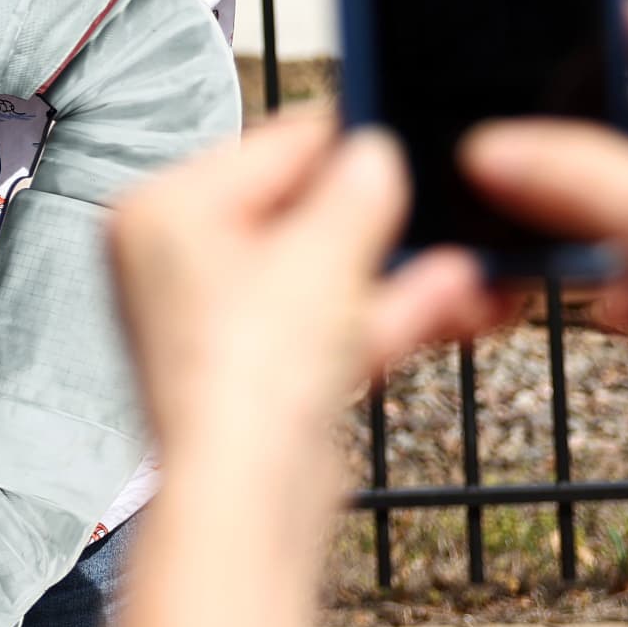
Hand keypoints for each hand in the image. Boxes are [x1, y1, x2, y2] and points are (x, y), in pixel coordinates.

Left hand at [110, 114, 503, 524]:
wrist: (246, 499)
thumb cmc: (249, 374)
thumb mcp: (325, 253)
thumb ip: (357, 190)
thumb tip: (374, 152)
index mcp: (161, 211)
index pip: (268, 146)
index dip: (347, 138)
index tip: (402, 127)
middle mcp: (172, 262)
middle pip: (297, 213)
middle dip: (381, 216)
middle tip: (440, 196)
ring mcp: (213, 323)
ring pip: (321, 275)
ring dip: (397, 267)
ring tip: (466, 254)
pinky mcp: (253, 378)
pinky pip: (326, 326)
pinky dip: (383, 313)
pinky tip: (455, 297)